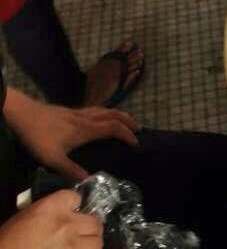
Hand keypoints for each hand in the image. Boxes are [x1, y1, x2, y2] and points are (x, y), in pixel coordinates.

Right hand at [0, 191, 101, 248]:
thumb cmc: (8, 241)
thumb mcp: (26, 216)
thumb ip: (48, 211)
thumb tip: (64, 213)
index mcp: (52, 207)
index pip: (76, 197)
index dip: (74, 205)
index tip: (72, 210)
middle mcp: (66, 224)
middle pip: (94, 221)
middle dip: (90, 226)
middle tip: (83, 231)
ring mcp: (71, 246)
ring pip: (97, 242)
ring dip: (91, 243)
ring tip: (85, 245)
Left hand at [5, 93, 137, 181]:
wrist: (24, 114)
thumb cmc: (39, 137)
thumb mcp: (53, 158)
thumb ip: (71, 169)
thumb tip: (90, 181)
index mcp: (85, 129)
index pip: (113, 128)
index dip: (126, 134)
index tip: (136, 142)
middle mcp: (86, 118)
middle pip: (113, 114)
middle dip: (128, 120)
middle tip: (139, 128)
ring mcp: (79, 112)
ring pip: (105, 109)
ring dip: (119, 114)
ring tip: (126, 121)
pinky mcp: (72, 111)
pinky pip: (96, 109)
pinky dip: (107, 113)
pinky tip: (101, 117)